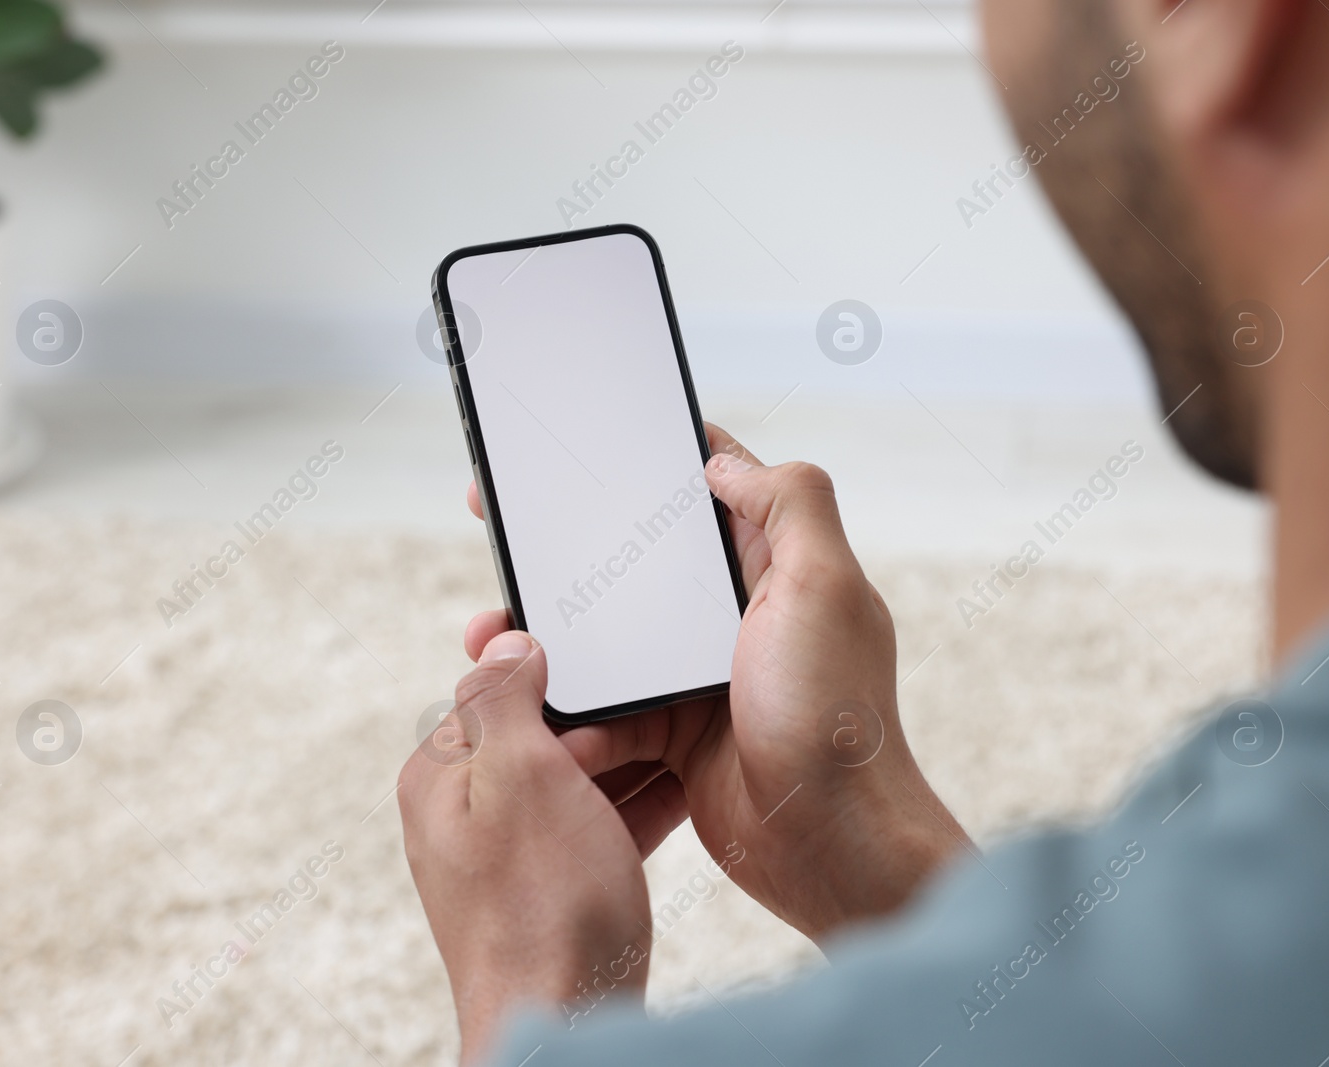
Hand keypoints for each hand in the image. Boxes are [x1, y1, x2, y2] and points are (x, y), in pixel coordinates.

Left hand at [398, 632, 683, 1064]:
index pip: (493, 685)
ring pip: (577, 777)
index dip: (553, 665)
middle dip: (601, 714)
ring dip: (629, 757)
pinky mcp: (552, 888)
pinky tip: (684, 791)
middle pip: (542, 729)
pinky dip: (637, 805)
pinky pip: (598, 823)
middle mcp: (466, 812)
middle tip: (656, 700)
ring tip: (683, 735)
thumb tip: (503, 642)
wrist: (567, 1022)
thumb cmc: (543, 907)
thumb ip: (503, 697)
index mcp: (441, 775)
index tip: (605, 651)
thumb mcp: (521, 774)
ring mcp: (510, 854)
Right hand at [461, 425, 968, 943]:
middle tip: (507, 540)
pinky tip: (548, 733)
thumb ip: (791, 506)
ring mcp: (703, 676)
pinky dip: (577, 724)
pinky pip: (607, 715)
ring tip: (491, 644)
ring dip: (554, 646)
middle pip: (640, 565)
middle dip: (572, 557)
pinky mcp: (675, 734)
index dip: (649, 461)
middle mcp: (737, 614)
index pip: (709, 490)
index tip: (581, 446)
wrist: (831, 847)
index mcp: (776, 566)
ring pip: (609, 643)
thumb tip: (725, 464)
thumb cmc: (837, 718)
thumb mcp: (826, 588)